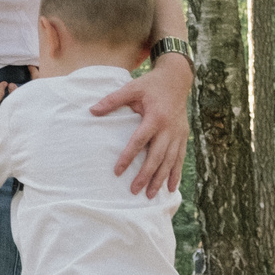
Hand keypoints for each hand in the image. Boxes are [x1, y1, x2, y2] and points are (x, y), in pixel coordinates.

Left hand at [88, 56, 192, 196]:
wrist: (177, 79)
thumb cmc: (151, 85)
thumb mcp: (131, 88)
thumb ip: (112, 100)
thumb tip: (92, 110)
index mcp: (155, 117)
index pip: (139, 141)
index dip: (128, 157)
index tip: (117, 171)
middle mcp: (169, 128)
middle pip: (156, 156)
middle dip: (146, 175)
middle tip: (134, 191)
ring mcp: (178, 134)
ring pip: (170, 161)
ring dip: (160, 179)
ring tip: (150, 195)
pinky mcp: (183, 136)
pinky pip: (180, 158)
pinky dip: (176, 173)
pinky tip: (171, 188)